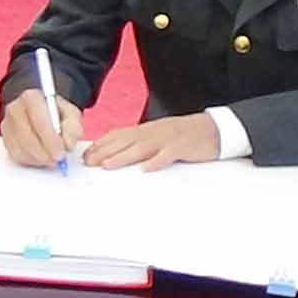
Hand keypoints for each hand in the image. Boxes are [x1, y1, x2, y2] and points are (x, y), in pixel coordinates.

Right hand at [0, 88, 83, 168]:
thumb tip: (67, 144)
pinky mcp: (6, 140)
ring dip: (40, 158)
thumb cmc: (55, 113)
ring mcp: (7, 125)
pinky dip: (32, 160)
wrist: (39, 113)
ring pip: (22, 149)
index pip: (39, 120)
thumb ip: (73, 127)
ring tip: (52, 156)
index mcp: (31, 98)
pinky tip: (42, 155)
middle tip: (58, 159)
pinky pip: (18, 156)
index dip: (51, 139)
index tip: (61, 152)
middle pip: (28, 137)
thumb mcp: (70, 114)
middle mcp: (15, 109)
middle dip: (46, 153)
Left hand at [83, 114, 219, 171]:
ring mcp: (167, 139)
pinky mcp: (181, 147)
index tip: (86, 155)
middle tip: (88, 163)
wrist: (212, 129)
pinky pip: (167, 155)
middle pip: (125, 141)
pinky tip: (146, 169)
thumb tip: (117, 153)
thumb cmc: (182, 135)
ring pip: (141, 148)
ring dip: (123, 156)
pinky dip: (156, 161)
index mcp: (146, 130)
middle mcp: (153, 132)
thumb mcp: (158, 135)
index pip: (119, 135)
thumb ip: (140, 142)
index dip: (101, 145)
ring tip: (108, 165)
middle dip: (105, 152)